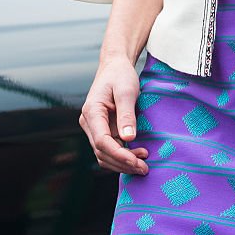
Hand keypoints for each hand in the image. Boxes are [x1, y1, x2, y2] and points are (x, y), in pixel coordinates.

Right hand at [79, 55, 148, 174]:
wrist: (115, 66)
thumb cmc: (120, 75)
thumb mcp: (126, 91)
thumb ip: (126, 114)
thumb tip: (128, 139)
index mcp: (92, 112)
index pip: (102, 142)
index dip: (119, 155)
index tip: (137, 161)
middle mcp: (89, 123)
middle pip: (102, 152)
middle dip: (123, 163)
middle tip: (145, 168)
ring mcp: (94, 128)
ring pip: (104, 154)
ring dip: (122, 163)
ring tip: (143, 165)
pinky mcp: (102, 130)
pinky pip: (109, 148)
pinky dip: (122, 156)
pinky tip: (137, 157)